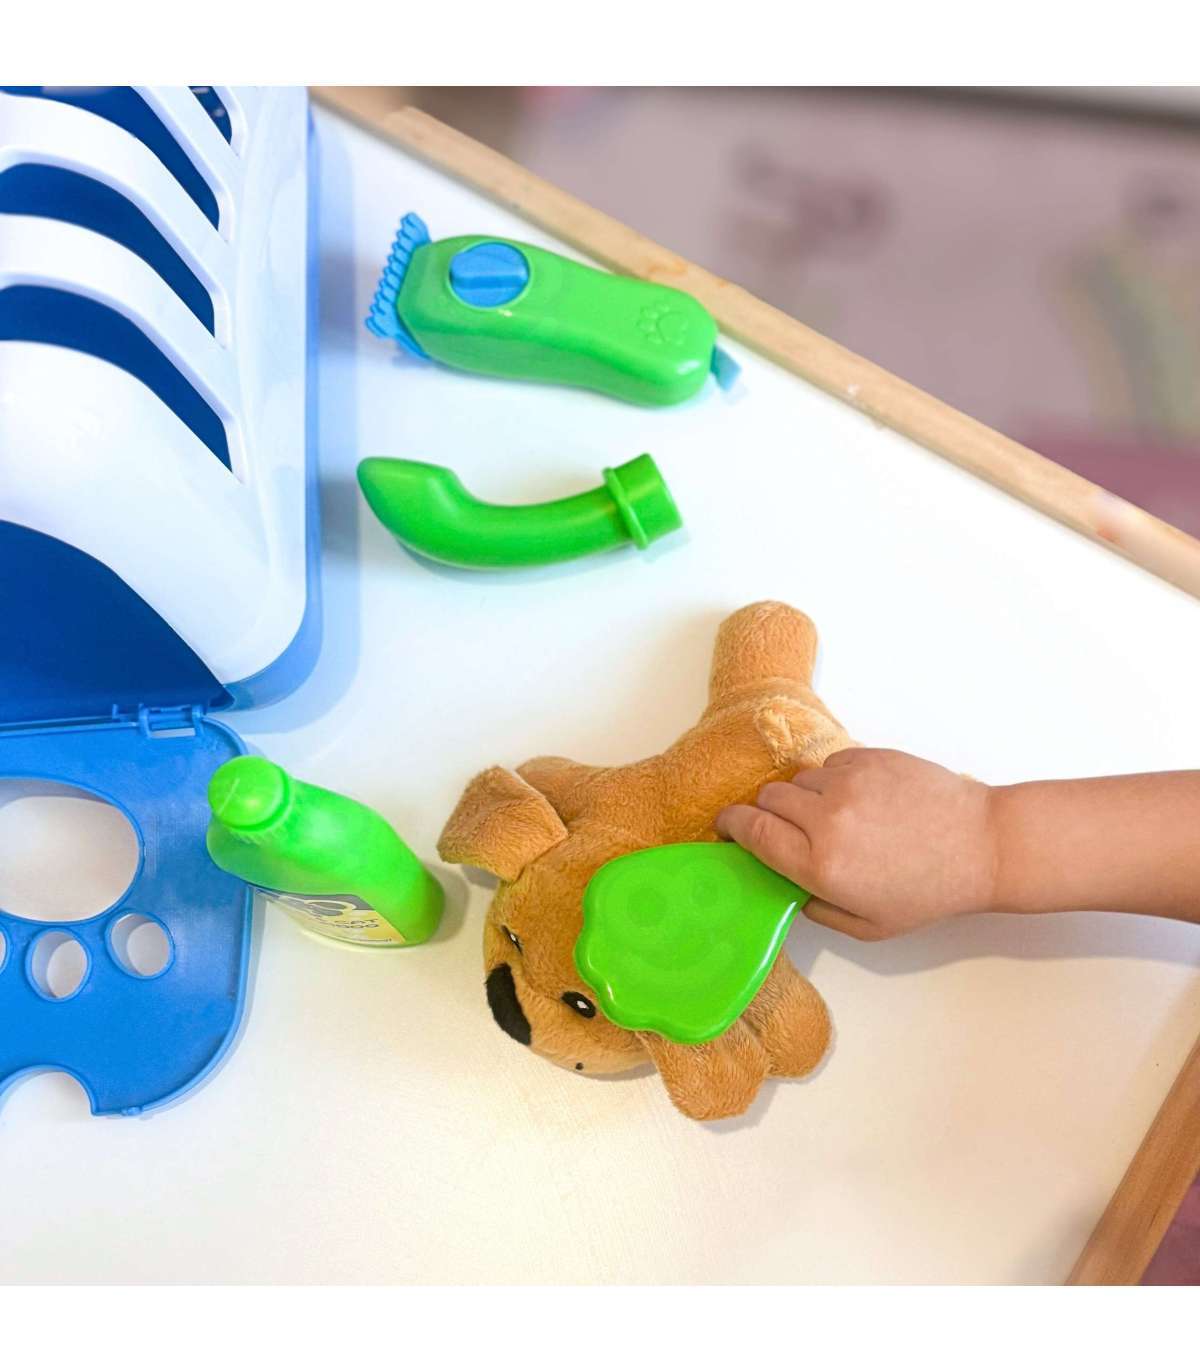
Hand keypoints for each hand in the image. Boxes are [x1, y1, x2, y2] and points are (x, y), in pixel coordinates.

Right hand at [716, 748, 996, 939]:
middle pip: (767, 798)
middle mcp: (827, 819)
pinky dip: (834, 780)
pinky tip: (862, 801)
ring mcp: (849, 782)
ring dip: (804, 797)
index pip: (752, 830)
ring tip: (835, 817)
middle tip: (787, 828)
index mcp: (821, 865)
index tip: (727, 825)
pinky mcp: (870, 758)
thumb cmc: (929, 892)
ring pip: (798, 779)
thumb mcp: (868, 926)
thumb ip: (816, 907)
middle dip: (768, 812)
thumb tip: (785, 882)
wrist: (982, 845)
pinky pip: (831, 763)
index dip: (731, 824)